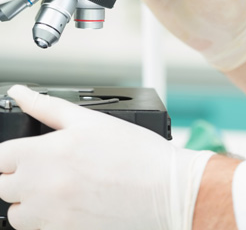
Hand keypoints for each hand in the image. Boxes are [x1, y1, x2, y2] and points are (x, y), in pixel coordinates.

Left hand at [0, 85, 212, 229]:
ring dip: (27, 201)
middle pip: (3, 185)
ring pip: (16, 214)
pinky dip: (46, 219)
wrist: (163, 189)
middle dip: (18, 174)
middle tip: (45, 165)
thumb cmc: (132, 152)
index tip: (27, 148)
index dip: (13, 150)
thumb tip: (18, 93)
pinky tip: (69, 203)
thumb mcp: (88, 119)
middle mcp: (41, 188)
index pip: (2, 155)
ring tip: (55, 186)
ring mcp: (51, 216)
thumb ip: (46, 106)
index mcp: (45, 153)